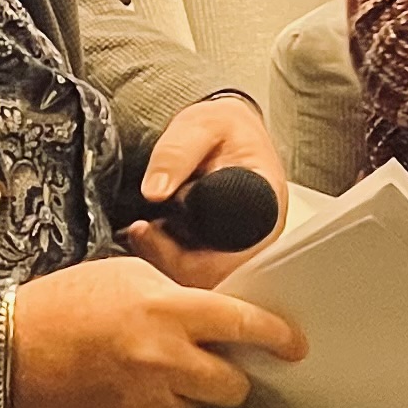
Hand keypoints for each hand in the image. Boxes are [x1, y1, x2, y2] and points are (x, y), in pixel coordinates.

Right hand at [6, 256, 307, 407]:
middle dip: (230, 379)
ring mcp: (145, 399)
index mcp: (169, 311)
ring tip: (154, 379)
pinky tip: (127, 396)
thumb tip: (219, 312)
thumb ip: (179, 295)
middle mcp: (164, 358)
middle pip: (234, 385)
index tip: (295, 346)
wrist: (4, 349)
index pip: (246, 324)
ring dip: (189, 399)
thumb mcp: (128, 277)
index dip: (278, 336)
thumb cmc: (66, 305)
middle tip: (215, 370)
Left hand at [118, 92, 290, 287]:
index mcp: (266, 205)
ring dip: (167, 263)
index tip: (151, 229)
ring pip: (205, 280)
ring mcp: (244, 247)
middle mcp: (260, 235)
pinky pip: (198, 273)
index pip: (233, 256)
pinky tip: (153, 239)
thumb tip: (154, 191)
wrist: (230, 131)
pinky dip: (169, 262)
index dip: (188, 255)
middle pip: (217, 276)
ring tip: (144, 231)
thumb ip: (176, 153)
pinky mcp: (226, 252)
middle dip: (170, 261)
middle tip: (141, 231)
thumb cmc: (224, 128)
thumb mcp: (200, 126)